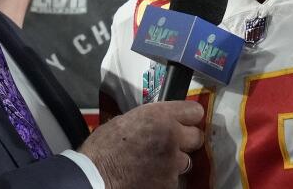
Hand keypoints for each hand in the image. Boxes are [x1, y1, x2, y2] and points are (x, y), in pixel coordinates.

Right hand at [79, 101, 203, 188]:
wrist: (95, 176)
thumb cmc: (103, 148)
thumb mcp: (126, 120)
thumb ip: (151, 119)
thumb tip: (161, 121)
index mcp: (160, 116)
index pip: (194, 112)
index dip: (189, 118)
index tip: (185, 122)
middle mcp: (171, 136)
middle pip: (197, 138)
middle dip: (186, 142)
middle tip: (171, 146)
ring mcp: (172, 163)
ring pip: (186, 161)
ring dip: (175, 162)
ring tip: (155, 164)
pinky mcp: (170, 184)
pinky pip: (175, 179)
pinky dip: (164, 179)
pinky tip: (149, 177)